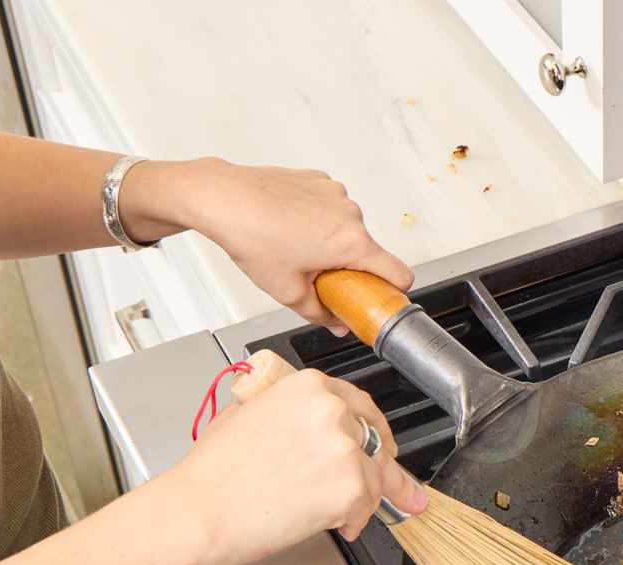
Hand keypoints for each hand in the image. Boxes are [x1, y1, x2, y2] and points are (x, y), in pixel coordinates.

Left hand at [120, 158, 411, 331]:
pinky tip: (291, 225)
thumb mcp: (287, 291)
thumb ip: (321, 314)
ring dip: (333, 242)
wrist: (223, 198)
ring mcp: (336, 193)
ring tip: (297, 247)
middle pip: (368, 251)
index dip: (394, 291)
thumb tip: (337, 325)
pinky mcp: (320, 180)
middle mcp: (351, 214)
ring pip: (348, 229)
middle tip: (318, 275)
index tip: (380, 299)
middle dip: (350, 267)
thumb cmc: (251, 237)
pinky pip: (331, 208)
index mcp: (352, 243)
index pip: (399, 273)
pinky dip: (319, 219)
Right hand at [165, 357, 427, 564]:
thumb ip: (289, 414)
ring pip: (377, 476)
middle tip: (395, 486)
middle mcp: (332, 411)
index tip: (380, 441)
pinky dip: (354, 520)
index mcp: (308, 388)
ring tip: (335, 514)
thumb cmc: (213, 473)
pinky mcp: (352, 487)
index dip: (372, 429)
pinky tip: (334, 525)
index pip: (359, 405)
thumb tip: (306, 427)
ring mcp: (345, 449)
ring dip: (363, 499)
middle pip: (375, 440)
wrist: (201, 512)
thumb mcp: (247, 415)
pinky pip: (368, 507)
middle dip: (382, 465)